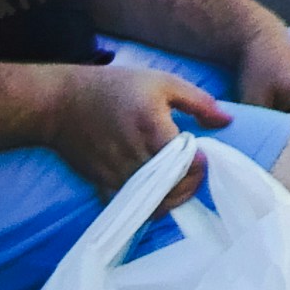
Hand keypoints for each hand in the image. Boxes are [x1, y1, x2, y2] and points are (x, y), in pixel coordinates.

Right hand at [50, 58, 237, 189]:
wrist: (61, 104)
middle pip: (174, 189)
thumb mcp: (163, 82)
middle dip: (190, 186)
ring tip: (177, 182)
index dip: (203, 166)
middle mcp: (136, 158)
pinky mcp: (101, 185)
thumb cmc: (116, 88)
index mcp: (154, 131)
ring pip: (154, 203)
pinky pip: (131, 206)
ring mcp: (116, 175)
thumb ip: (200, 102)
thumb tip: (227, 121)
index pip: (191, 165)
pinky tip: (155, 191)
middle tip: (193, 173)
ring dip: (171, 198)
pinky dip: (147, 204)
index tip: (203, 156)